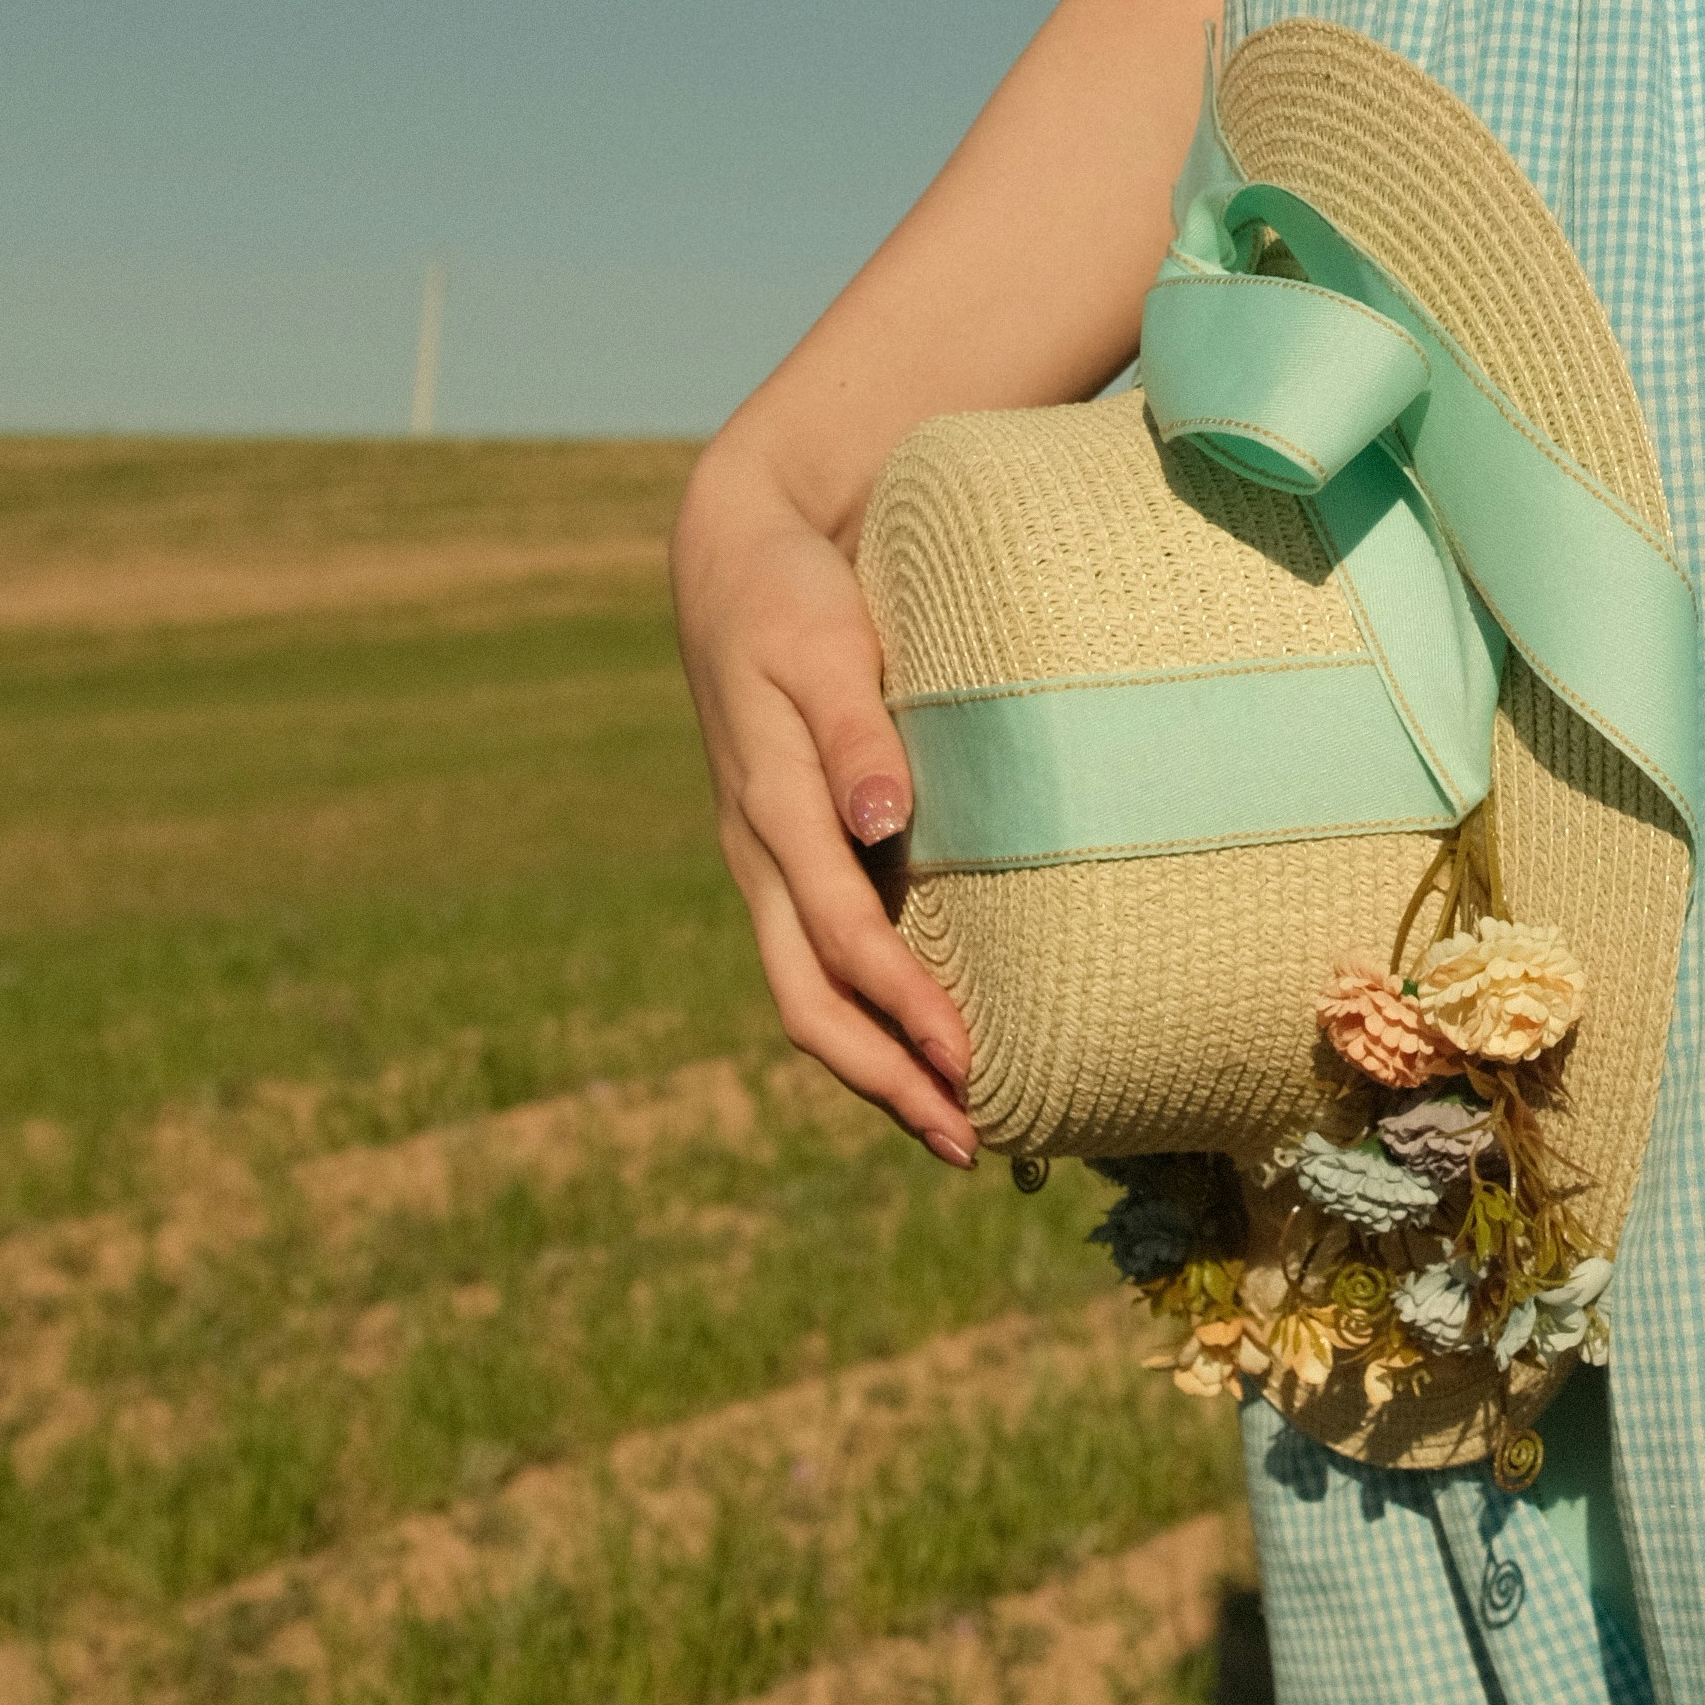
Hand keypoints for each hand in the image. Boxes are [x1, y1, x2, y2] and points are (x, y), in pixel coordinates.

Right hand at [673, 437, 977, 1164]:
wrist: (733, 560)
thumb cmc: (792, 597)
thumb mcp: (824, 646)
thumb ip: (856, 733)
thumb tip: (882, 824)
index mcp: (770, 809)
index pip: (840, 938)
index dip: (903, 1007)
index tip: (968, 1063)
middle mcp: (761, 853)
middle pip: (810, 1001)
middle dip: (886, 1080)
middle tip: (970, 1144)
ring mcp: (766, 860)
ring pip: (808, 994)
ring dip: (876, 1066)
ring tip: (955, 1126)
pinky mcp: (786, 854)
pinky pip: (817, 959)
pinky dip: (868, 1016)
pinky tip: (922, 1047)